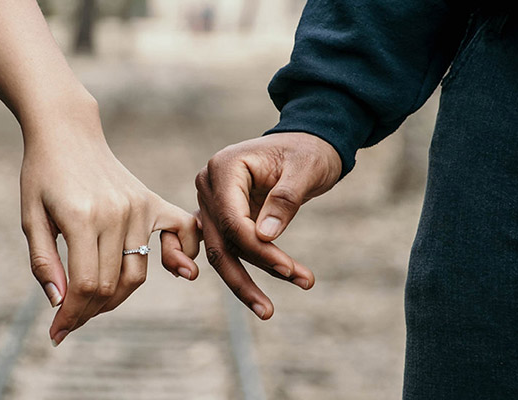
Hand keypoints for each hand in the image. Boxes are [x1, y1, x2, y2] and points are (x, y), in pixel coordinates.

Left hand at [20, 101, 199, 345]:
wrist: (67, 132)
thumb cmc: (42, 174)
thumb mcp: (30, 217)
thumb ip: (44, 262)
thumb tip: (60, 304)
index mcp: (81, 217)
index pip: (85, 285)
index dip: (71, 316)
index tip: (57, 333)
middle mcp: (116, 213)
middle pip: (111, 285)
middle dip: (88, 312)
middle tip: (70, 320)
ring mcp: (138, 206)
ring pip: (137, 272)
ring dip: (116, 297)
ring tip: (93, 302)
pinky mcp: (151, 201)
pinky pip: (181, 233)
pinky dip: (181, 255)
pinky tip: (176, 270)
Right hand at [195, 132, 340, 318]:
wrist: (307, 143)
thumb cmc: (308, 151)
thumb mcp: (305, 169)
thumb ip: (284, 200)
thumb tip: (264, 237)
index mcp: (223, 168)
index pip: (233, 220)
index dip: (258, 249)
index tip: (289, 269)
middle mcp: (208, 185)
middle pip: (220, 242)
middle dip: (246, 277)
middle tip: (269, 310)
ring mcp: (210, 202)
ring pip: (220, 251)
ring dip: (243, 281)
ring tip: (267, 310)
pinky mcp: (219, 216)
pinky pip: (220, 247)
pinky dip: (232, 270)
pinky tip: (239, 295)